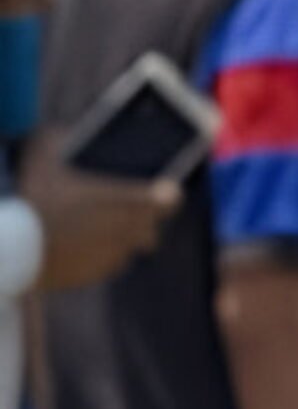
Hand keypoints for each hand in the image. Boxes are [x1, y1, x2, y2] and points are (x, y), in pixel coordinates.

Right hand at [18, 131, 182, 290]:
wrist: (6, 248)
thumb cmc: (29, 195)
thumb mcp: (43, 152)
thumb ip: (63, 138)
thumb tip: (70, 133)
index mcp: (128, 201)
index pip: (170, 200)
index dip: (167, 194)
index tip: (164, 190)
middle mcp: (128, 231)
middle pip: (151, 227)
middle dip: (141, 218)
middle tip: (123, 207)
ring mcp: (112, 256)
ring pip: (129, 247)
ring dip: (121, 237)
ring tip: (98, 225)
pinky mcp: (93, 275)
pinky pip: (108, 263)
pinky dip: (101, 254)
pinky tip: (82, 243)